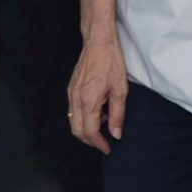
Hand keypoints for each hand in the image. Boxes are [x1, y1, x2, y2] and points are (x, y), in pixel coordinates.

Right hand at [67, 37, 127, 152]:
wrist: (98, 43)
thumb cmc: (111, 63)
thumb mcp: (120, 91)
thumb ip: (117, 115)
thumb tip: (116, 134)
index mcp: (89, 101)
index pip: (90, 131)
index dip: (99, 143)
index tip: (108, 148)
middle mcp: (76, 99)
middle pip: (77, 130)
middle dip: (90, 140)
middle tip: (104, 143)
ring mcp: (71, 93)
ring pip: (73, 121)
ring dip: (87, 128)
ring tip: (105, 122)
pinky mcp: (71, 88)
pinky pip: (73, 110)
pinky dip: (84, 117)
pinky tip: (98, 110)